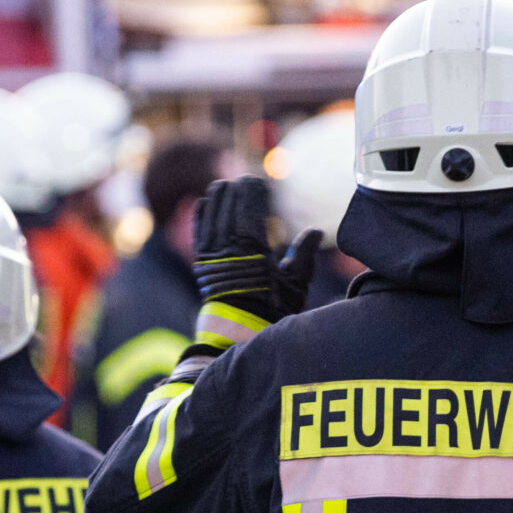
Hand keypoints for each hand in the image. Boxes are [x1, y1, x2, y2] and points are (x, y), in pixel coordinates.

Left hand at [192, 176, 320, 340]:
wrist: (240, 330)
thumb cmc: (273, 307)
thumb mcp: (296, 284)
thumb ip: (304, 254)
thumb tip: (315, 231)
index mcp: (254, 250)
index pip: (250, 209)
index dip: (253, 192)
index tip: (259, 182)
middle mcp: (229, 248)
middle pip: (229, 207)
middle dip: (236, 191)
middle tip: (244, 181)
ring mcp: (212, 254)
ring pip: (212, 214)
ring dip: (218, 197)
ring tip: (225, 185)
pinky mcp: (201, 260)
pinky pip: (197, 229)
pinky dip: (200, 213)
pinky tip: (204, 200)